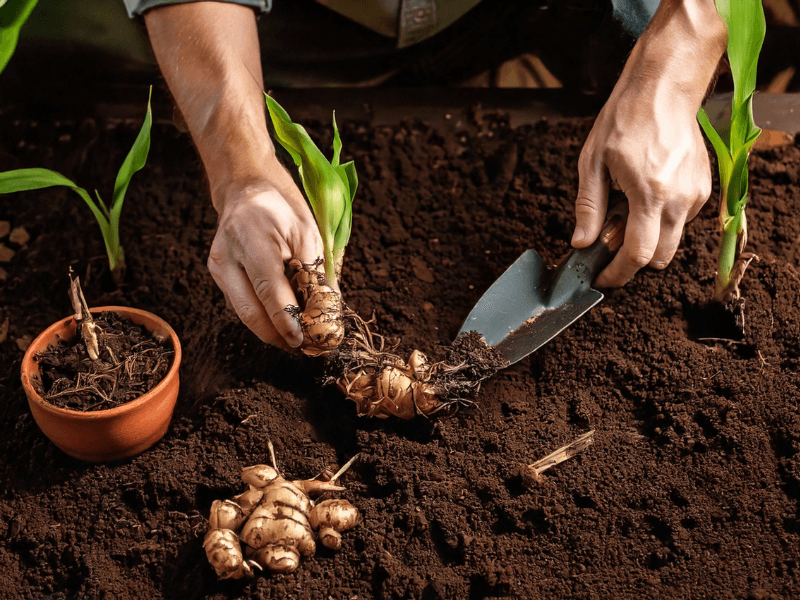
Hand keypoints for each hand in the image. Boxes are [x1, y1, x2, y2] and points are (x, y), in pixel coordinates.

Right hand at [144, 2, 325, 348]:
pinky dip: (262, 317)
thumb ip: (315, 274)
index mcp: (252, 240)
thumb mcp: (308, 233)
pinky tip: (281, 323)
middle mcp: (226, 256)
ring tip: (297, 340)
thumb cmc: (282, 207)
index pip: (270, 292)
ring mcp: (217, 266)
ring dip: (271, 330)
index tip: (305, 341)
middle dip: (279, 335)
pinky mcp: (216, 273)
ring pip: (243, 313)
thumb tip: (326, 314)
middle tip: (305, 348)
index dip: (288, 322)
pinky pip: (240, 304)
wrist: (245, 186)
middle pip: (251, 312)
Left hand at [571, 0, 725, 286]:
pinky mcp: (705, 188)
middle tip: (608, 248)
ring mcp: (697, 194)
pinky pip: (683, 221)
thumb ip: (588, 207)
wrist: (664, 88)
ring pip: (673, 241)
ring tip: (625, 212)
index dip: (617, 274)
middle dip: (633, 261)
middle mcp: (680, 199)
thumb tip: (581, 244)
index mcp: (650, 194)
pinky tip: (645, 197)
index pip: (637, 255)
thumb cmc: (625, 120)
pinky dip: (663, 221)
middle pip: (660, 258)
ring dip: (649, 240)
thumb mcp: (592, 163)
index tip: (602, 279)